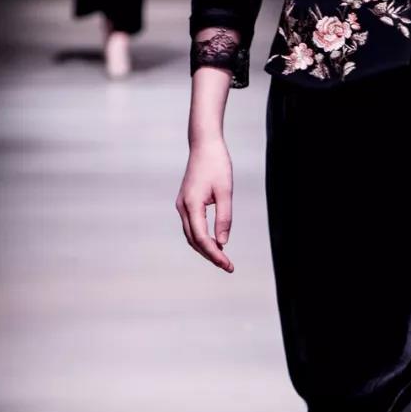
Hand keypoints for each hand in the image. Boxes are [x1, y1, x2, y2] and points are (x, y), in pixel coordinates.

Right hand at [176, 138, 234, 270]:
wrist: (204, 145)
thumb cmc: (217, 164)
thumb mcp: (225, 191)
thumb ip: (224, 217)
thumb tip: (223, 242)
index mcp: (191, 205)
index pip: (202, 238)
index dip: (215, 254)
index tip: (228, 265)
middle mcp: (183, 207)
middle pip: (194, 241)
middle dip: (210, 255)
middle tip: (228, 266)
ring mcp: (182, 205)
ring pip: (191, 235)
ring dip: (205, 248)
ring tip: (223, 258)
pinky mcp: (185, 202)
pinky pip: (192, 226)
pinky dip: (202, 238)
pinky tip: (216, 242)